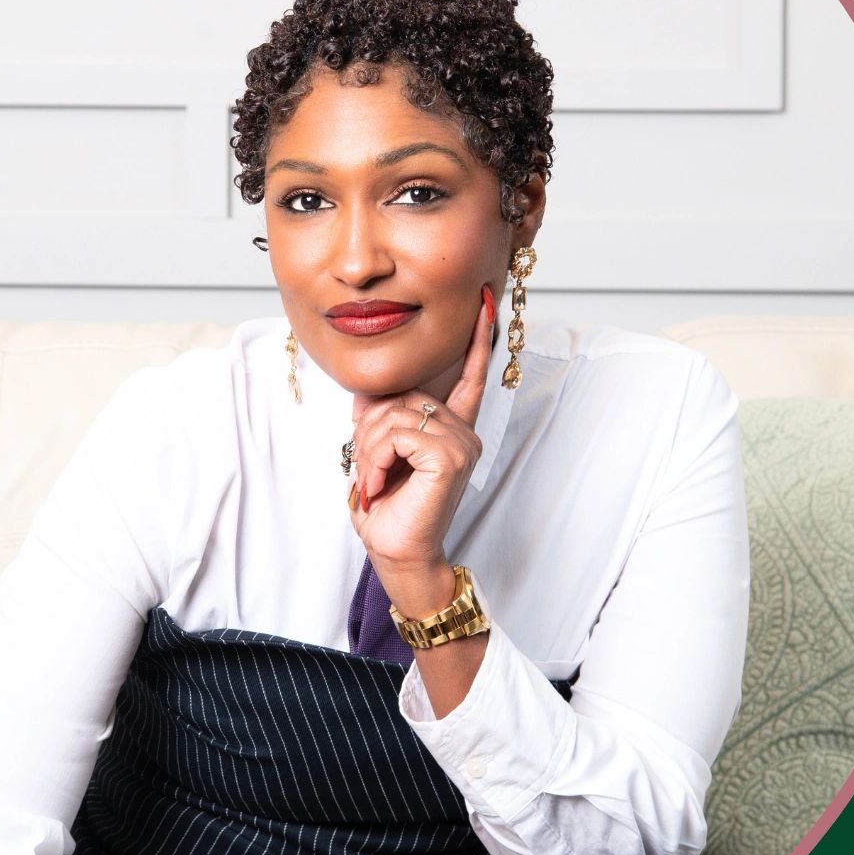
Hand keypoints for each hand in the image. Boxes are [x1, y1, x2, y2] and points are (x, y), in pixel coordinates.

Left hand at [347, 286, 495, 575]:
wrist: (395, 553)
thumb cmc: (389, 510)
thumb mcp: (376, 454)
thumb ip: (380, 418)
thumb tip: (367, 392)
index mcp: (452, 429)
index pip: (469, 377)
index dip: (477, 340)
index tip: (486, 301)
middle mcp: (464, 432)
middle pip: (404, 396)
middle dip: (370, 429)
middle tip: (370, 470)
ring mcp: (462, 444)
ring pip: (395, 415)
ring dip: (369, 448)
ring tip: (373, 480)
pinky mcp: (450, 457)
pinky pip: (398, 434)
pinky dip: (376, 458)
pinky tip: (380, 483)